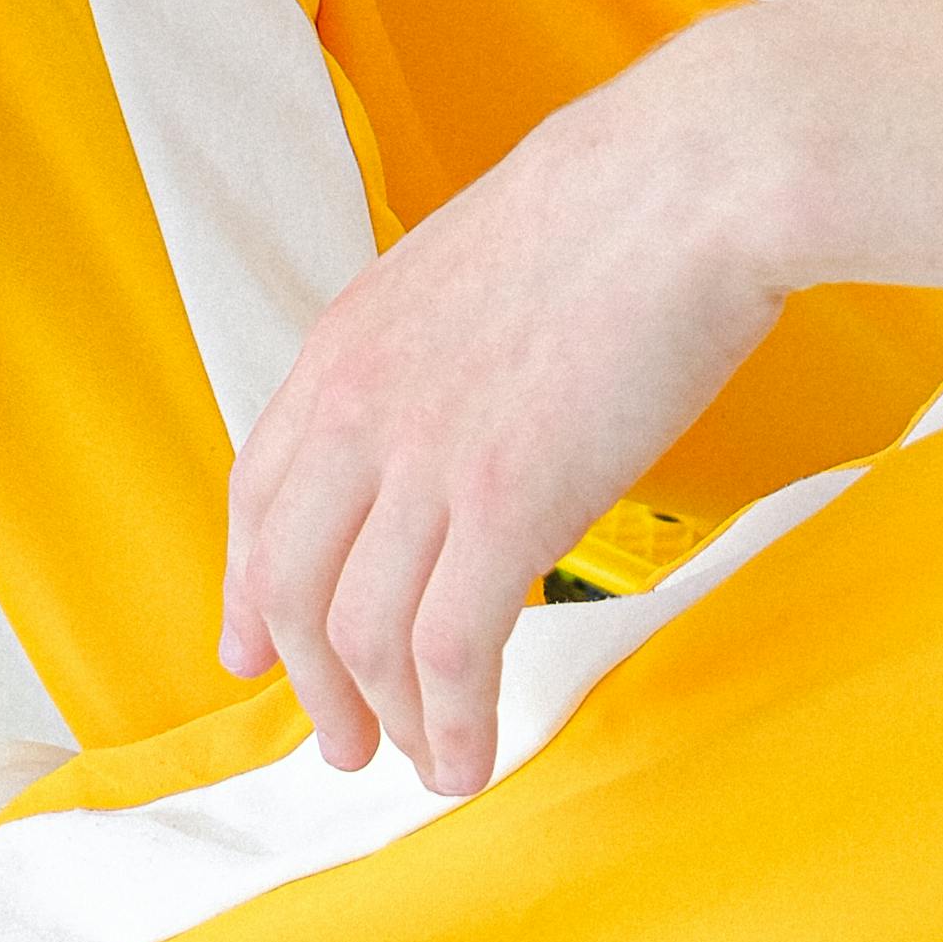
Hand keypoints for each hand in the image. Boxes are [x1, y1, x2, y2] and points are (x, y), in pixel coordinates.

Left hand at [219, 21, 796, 800]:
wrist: (692, 178)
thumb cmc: (622, 207)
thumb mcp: (474, 265)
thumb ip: (436, 349)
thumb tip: (461, 409)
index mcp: (347, 344)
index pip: (260, 493)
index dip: (249, 586)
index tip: (255, 647)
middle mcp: (361, 408)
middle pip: (290, 582)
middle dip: (311, 680)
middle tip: (340, 740)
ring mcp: (428, 461)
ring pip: (363, 634)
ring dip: (385, 718)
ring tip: (419, 763)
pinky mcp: (509, 505)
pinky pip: (449, 653)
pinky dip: (452, 724)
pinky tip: (471, 757)